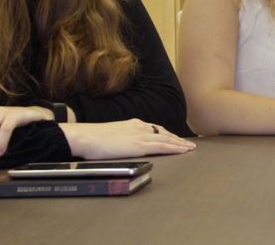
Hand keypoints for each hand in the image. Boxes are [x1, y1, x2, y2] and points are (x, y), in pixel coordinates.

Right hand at [61, 119, 194, 159]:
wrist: (85, 137)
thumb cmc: (92, 138)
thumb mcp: (110, 135)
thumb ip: (121, 139)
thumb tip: (123, 146)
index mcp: (132, 124)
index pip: (154, 129)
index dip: (166, 134)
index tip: (174, 138)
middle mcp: (139, 127)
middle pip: (163, 133)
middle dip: (176, 139)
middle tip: (188, 144)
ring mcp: (139, 135)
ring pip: (166, 139)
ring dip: (179, 144)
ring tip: (190, 149)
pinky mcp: (138, 145)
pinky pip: (161, 146)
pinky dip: (174, 148)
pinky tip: (182, 151)